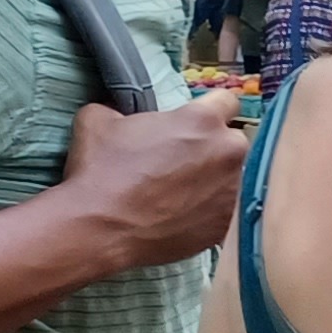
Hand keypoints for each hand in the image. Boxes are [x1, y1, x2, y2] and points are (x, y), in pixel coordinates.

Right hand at [58, 91, 246, 268]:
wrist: (101, 230)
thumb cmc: (101, 172)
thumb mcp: (98, 121)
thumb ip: (119, 107)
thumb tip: (118, 109)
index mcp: (202, 120)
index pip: (226, 102)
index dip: (210, 110)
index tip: (195, 122)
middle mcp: (227, 152)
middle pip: (232, 141)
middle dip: (213, 147)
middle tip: (183, 160)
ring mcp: (231, 191)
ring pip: (232, 177)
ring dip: (213, 180)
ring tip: (179, 192)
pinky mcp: (226, 224)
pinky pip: (224, 210)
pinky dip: (208, 210)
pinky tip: (182, 214)